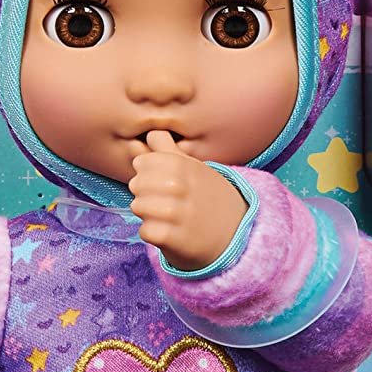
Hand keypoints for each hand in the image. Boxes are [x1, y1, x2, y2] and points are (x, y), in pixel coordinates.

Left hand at [128, 131, 247, 271]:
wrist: (236, 232)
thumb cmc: (208, 197)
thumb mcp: (195, 168)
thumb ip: (169, 149)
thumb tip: (150, 133)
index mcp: (182, 165)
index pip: (142, 162)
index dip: (146, 172)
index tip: (160, 180)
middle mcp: (179, 186)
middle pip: (136, 184)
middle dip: (144, 193)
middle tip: (162, 200)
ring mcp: (176, 213)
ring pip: (138, 206)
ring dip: (147, 213)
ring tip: (165, 216)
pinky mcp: (173, 238)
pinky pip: (145, 230)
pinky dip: (152, 233)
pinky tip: (166, 231)